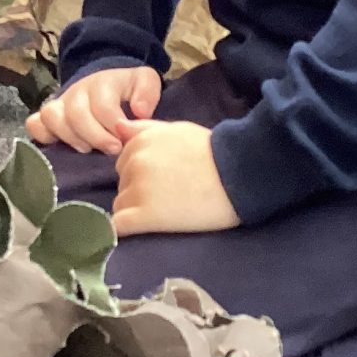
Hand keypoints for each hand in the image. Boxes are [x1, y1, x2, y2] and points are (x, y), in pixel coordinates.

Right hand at [25, 65, 161, 154]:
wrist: (108, 84)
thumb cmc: (128, 89)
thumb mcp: (144, 82)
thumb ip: (147, 93)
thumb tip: (139, 111)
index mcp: (102, 82)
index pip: (102, 104)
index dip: (113, 125)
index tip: (124, 141)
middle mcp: (77, 90)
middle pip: (76, 113)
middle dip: (95, 135)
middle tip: (112, 149)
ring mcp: (60, 103)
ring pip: (51, 116)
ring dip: (70, 137)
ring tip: (88, 149)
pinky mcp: (48, 116)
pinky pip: (34, 124)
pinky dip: (43, 136)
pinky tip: (61, 146)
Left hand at [111, 121, 240, 235]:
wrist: (239, 176)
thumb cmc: (214, 152)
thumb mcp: (178, 130)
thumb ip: (145, 129)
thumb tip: (118, 127)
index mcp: (140, 142)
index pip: (124, 163)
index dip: (141, 173)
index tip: (163, 180)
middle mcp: (134, 163)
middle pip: (122, 183)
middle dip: (138, 190)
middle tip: (168, 195)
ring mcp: (138, 190)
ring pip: (121, 205)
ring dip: (137, 210)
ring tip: (166, 212)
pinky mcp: (145, 217)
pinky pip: (119, 226)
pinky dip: (126, 229)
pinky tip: (144, 230)